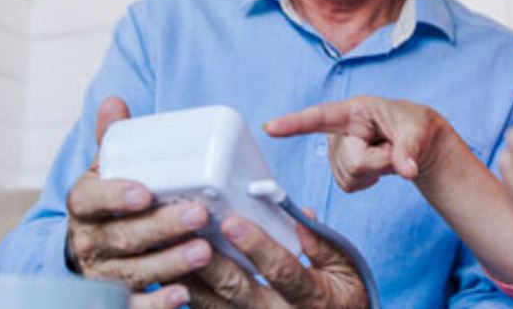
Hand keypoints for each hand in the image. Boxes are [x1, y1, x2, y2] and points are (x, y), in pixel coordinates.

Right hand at [66, 97, 211, 308]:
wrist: (88, 252)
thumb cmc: (108, 205)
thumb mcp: (105, 171)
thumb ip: (112, 140)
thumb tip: (115, 102)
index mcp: (84, 204)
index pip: (92, 199)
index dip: (116, 196)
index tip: (145, 192)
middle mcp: (89, 241)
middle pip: (122, 237)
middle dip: (161, 227)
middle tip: (198, 213)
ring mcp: (103, 274)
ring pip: (133, 272)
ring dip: (170, 263)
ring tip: (204, 251)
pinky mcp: (117, 299)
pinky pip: (134, 307)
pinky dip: (157, 305)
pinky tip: (182, 297)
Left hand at [184, 213, 366, 307]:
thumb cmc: (342, 298)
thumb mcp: (345, 268)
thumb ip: (322, 243)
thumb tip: (299, 214)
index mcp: (313, 298)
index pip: (282, 270)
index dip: (256, 246)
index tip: (231, 221)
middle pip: (240, 290)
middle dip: (211, 261)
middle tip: (188, 231)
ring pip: (217, 307)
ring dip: (190, 279)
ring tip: (167, 249)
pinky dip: (189, 297)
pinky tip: (169, 275)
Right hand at [264, 96, 447, 190]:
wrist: (416, 140)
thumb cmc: (414, 126)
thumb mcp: (417, 132)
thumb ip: (409, 150)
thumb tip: (407, 170)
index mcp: (354, 111)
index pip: (320, 116)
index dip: (293, 123)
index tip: (270, 127)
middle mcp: (338, 129)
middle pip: (351, 162)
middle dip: (377, 162)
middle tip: (393, 149)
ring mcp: (337, 150)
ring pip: (349, 177)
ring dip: (374, 171)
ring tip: (384, 152)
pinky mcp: (340, 167)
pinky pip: (350, 186)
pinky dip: (368, 180)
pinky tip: (375, 166)